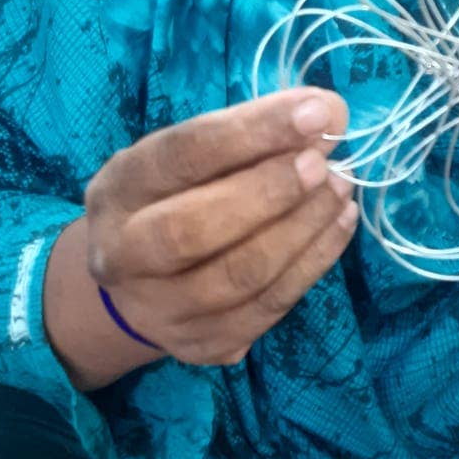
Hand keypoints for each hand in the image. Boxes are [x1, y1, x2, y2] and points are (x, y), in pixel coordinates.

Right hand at [80, 89, 355, 367]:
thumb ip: (252, 130)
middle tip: (323, 164)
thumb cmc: (172, 196)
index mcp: (117, 189)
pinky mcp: (201, 344)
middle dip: (270, 192)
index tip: (314, 114)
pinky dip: (312, 263)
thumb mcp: (190, 153)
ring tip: (340, 190)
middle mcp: (123, 255)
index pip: (182, 156)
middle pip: (193, 230)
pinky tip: (339, 224)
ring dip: (302, 229)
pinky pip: (266, 307)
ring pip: (237, 276)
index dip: (252, 132)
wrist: (133, 284)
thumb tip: (327, 114)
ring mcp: (159, 310)